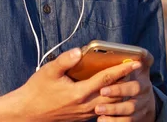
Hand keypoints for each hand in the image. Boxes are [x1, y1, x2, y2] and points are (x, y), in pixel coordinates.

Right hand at [14, 48, 141, 121]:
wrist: (28, 113)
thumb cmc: (37, 90)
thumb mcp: (48, 71)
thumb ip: (64, 60)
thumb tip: (79, 51)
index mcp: (80, 92)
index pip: (107, 79)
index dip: (122, 69)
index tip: (134, 62)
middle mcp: (86, 105)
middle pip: (115, 94)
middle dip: (127, 82)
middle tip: (137, 71)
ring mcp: (85, 114)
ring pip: (111, 105)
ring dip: (121, 93)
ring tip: (128, 81)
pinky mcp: (82, 118)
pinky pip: (103, 111)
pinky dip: (111, 102)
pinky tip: (111, 94)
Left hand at [93, 60, 155, 121]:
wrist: (144, 101)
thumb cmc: (136, 79)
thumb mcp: (140, 67)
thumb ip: (141, 58)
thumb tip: (138, 52)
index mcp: (142, 76)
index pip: (138, 69)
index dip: (128, 69)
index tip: (115, 70)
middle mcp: (144, 91)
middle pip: (134, 89)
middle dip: (118, 90)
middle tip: (102, 91)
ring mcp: (142, 106)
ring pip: (130, 109)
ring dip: (114, 109)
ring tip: (98, 110)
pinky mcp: (137, 117)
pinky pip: (128, 121)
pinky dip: (115, 121)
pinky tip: (102, 120)